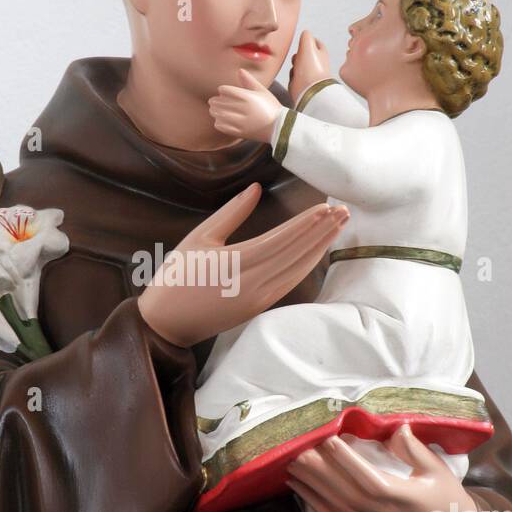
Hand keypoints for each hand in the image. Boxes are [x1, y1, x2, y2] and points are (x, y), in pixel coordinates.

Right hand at [137, 182, 348, 347]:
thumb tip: (256, 188)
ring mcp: (258, 297)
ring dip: (320, 247)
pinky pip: (290, 283)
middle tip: (344, 211)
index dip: (307, 222)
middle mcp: (253, 281)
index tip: (326, 206)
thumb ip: (231, 213)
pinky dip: (307, 265)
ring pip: (298, 269)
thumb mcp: (199, 238)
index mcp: (236, 261)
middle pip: (296, 252)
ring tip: (338, 227)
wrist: (166, 323)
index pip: (282, 238)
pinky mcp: (259, 307)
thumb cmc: (176, 276)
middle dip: (322, 231)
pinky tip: (318, 252)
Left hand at [208, 68, 282, 143]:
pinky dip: (218, 122)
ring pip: (218, 114)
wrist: (280, 128)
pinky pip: (221, 126)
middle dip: (215, 101)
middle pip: (220, 102)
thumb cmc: (271, 107)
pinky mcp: (239, 132)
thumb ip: (249, 81)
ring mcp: (241, 122)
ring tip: (214, 110)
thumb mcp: (262, 91)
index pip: (225, 90)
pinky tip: (220, 120)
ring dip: (214, 111)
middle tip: (212, 101)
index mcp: (248, 97)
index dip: (222, 90)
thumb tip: (240, 70)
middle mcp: (243, 109)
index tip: (223, 92)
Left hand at [285, 423, 480, 511]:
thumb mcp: (437, 472)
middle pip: (338, 489)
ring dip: (307, 479)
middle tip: (296, 443)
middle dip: (315, 465)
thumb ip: (414, 450)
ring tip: (289, 457)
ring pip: (328, 501)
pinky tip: (294, 482)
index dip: (344, 458)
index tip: (328, 436)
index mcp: (396, 495)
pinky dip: (308, 498)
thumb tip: (396, 428)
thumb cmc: (446, 501)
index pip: (364, 476)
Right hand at [288, 29, 331, 105]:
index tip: (304, 39)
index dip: (309, 40)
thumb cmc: (311, 69)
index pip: (316, 43)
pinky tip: (294, 76)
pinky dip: (292, 75)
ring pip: (298, 65)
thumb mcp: (308, 44)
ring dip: (295, 64)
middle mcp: (316, 64)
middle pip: (305, 54)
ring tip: (296, 66)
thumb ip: (306, 36)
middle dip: (299, 53)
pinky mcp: (301, 83)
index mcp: (321, 53)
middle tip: (298, 55)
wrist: (308, 90)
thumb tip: (305, 33)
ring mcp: (309, 74)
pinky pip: (294, 76)